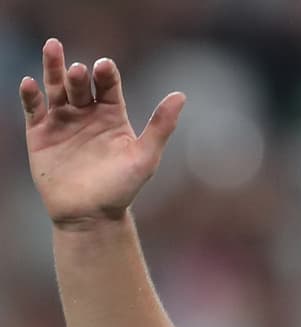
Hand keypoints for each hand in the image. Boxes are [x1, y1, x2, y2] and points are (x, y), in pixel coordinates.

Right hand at [19, 38, 184, 228]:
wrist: (90, 215)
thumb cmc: (122, 188)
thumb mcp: (145, 156)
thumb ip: (161, 126)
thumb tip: (180, 95)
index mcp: (113, 115)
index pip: (110, 86)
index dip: (107, 74)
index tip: (105, 66)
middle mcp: (88, 114)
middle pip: (82, 85)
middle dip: (80, 75)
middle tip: (80, 70)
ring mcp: (63, 121)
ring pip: (56, 89)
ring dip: (53, 70)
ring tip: (52, 48)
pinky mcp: (40, 133)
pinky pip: (34, 109)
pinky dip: (30, 95)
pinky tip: (30, 83)